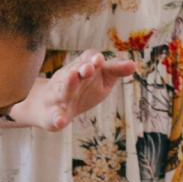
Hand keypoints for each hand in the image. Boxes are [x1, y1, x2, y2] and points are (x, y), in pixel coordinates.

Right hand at [9, 50, 136, 130]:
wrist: (48, 107)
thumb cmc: (81, 90)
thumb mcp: (101, 80)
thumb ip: (115, 71)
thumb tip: (134, 64)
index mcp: (82, 70)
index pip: (89, 60)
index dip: (94, 60)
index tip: (99, 60)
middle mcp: (69, 79)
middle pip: (75, 70)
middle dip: (82, 68)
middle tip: (89, 68)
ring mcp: (59, 96)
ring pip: (62, 88)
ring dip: (68, 83)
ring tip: (73, 77)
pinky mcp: (53, 114)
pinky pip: (55, 116)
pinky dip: (57, 118)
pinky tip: (60, 121)